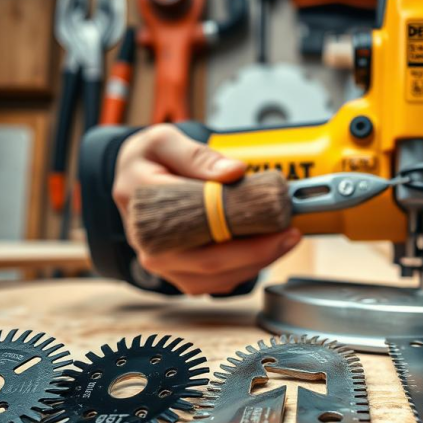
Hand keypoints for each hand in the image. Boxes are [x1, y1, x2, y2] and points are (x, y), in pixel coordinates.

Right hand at [113, 124, 301, 294]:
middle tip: (291, 235)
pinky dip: (244, 269)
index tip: (276, 219)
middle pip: (211, 262)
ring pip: (217, 278)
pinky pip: (216, 281)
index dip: (241, 228)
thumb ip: (198, 156)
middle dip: (259, 252)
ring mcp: (163, 264)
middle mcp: (149, 245)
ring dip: (256, 264)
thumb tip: (235, 172)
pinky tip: (263, 251)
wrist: (131, 177)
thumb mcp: (164, 141)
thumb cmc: (148, 159)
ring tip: (284, 241)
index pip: (198, 225)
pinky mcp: (178, 273)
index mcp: (143, 208)